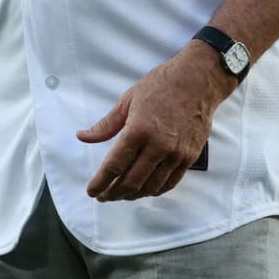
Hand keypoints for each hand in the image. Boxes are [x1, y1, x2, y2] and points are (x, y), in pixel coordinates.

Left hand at [76, 45, 235, 201]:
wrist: (196, 82)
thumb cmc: (159, 87)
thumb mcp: (127, 101)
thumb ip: (105, 125)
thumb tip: (83, 137)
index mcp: (138, 131)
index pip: (115, 165)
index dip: (101, 182)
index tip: (92, 191)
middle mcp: (158, 146)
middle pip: (132, 181)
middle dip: (114, 193)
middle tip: (103, 196)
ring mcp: (176, 154)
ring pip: (151, 186)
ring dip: (133, 195)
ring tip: (120, 194)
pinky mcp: (189, 157)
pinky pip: (170, 182)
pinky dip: (155, 190)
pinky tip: (144, 190)